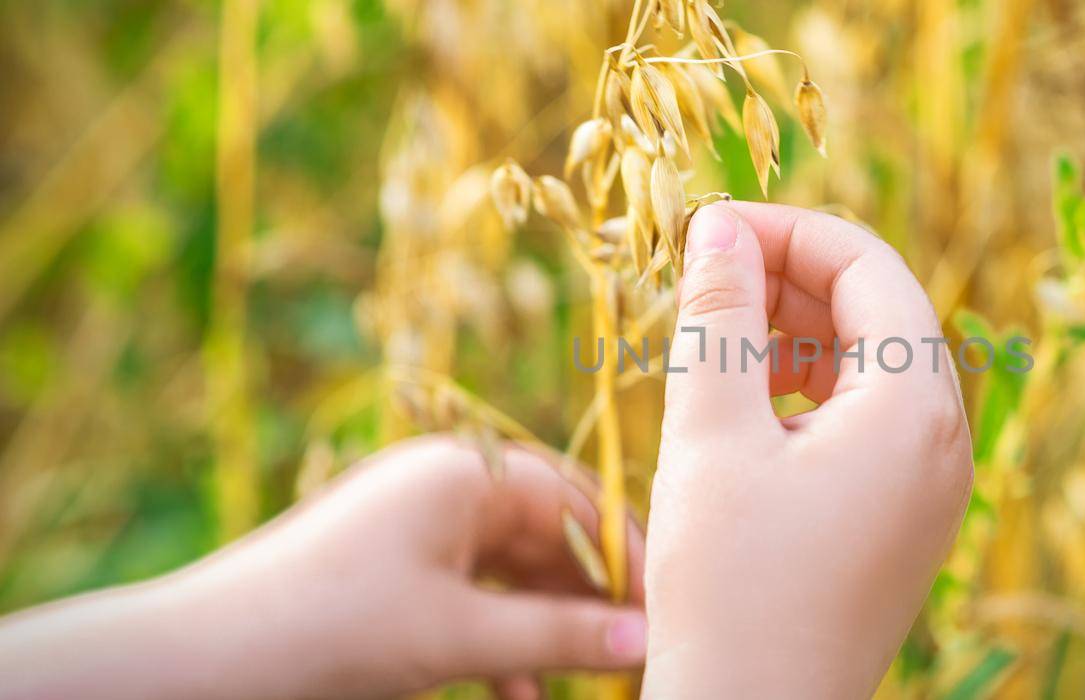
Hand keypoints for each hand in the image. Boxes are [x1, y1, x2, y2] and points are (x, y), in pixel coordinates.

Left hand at [0, 436, 645, 699]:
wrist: (197, 663)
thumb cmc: (331, 628)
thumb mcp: (458, 636)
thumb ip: (560, 634)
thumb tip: (647, 639)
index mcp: (465, 473)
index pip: (578, 500)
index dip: (629, 556)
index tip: (669, 609)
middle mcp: (445, 486)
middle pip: (550, 535)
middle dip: (592, 598)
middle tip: (637, 651)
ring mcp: (416, 527)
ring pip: (513, 573)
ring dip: (548, 628)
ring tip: (586, 682)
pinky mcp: (394, 571)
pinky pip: (472, 597)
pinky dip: (500, 642)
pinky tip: (519, 695)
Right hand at [642, 202, 973, 696]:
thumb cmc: (728, 585)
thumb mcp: (710, 433)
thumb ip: (719, 316)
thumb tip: (719, 225)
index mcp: (915, 409)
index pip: (868, 267)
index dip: (786, 231)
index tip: (706, 228)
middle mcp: (946, 442)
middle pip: (881, 312)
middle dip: (791, 280)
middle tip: (704, 275)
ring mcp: (933, 488)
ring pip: (874, 368)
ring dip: (798, 334)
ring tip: (717, 334)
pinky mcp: (906, 523)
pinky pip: (871, 425)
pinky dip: (811, 393)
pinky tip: (747, 402)